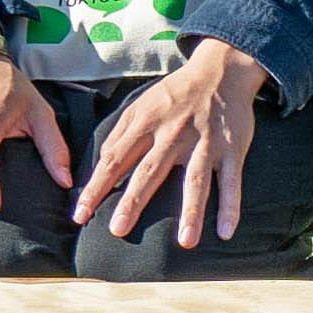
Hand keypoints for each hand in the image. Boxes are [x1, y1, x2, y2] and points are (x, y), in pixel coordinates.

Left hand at [76, 39, 268, 249]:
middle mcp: (174, 134)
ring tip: (185, 242)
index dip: (96, 187)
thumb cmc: (175, 94)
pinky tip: (225, 233)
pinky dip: (231, 206)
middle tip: (118, 230)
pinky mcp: (232, 149)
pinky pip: (231, 181)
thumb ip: (120, 133)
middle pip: (150, 171)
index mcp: (147, 123)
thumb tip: (99, 166)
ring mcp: (205, 142)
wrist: (221, 70)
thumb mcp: (141, 104)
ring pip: (195, 180)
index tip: (80, 215)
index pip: (115, 159)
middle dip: (133, 201)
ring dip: (191, 212)